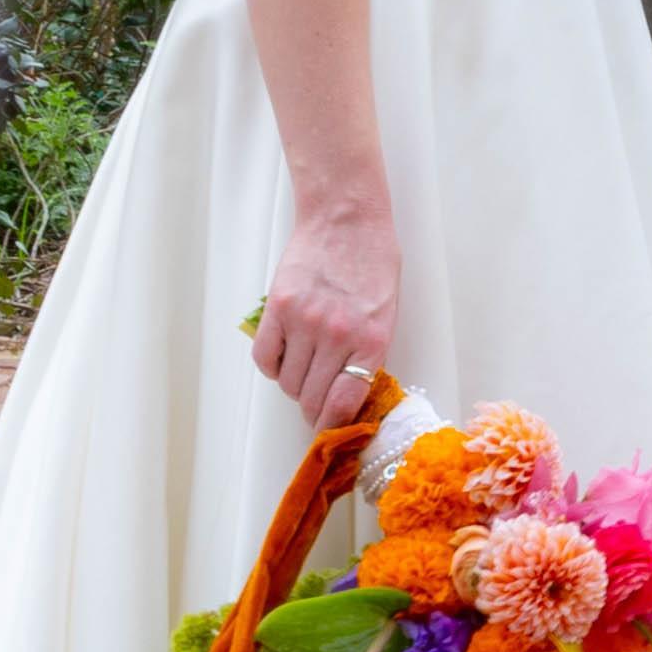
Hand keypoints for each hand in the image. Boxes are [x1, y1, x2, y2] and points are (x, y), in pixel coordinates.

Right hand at [245, 199, 400, 429]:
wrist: (347, 218)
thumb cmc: (373, 263)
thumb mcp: (386, 313)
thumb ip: (368, 354)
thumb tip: (346, 397)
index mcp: (371, 341)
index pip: (344, 405)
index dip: (332, 427)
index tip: (328, 433)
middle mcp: (337, 336)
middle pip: (311, 399)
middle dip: (312, 412)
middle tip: (313, 408)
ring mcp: (304, 321)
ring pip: (288, 382)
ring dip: (293, 385)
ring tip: (303, 369)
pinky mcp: (278, 307)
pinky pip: (264, 358)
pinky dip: (271, 366)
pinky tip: (282, 356)